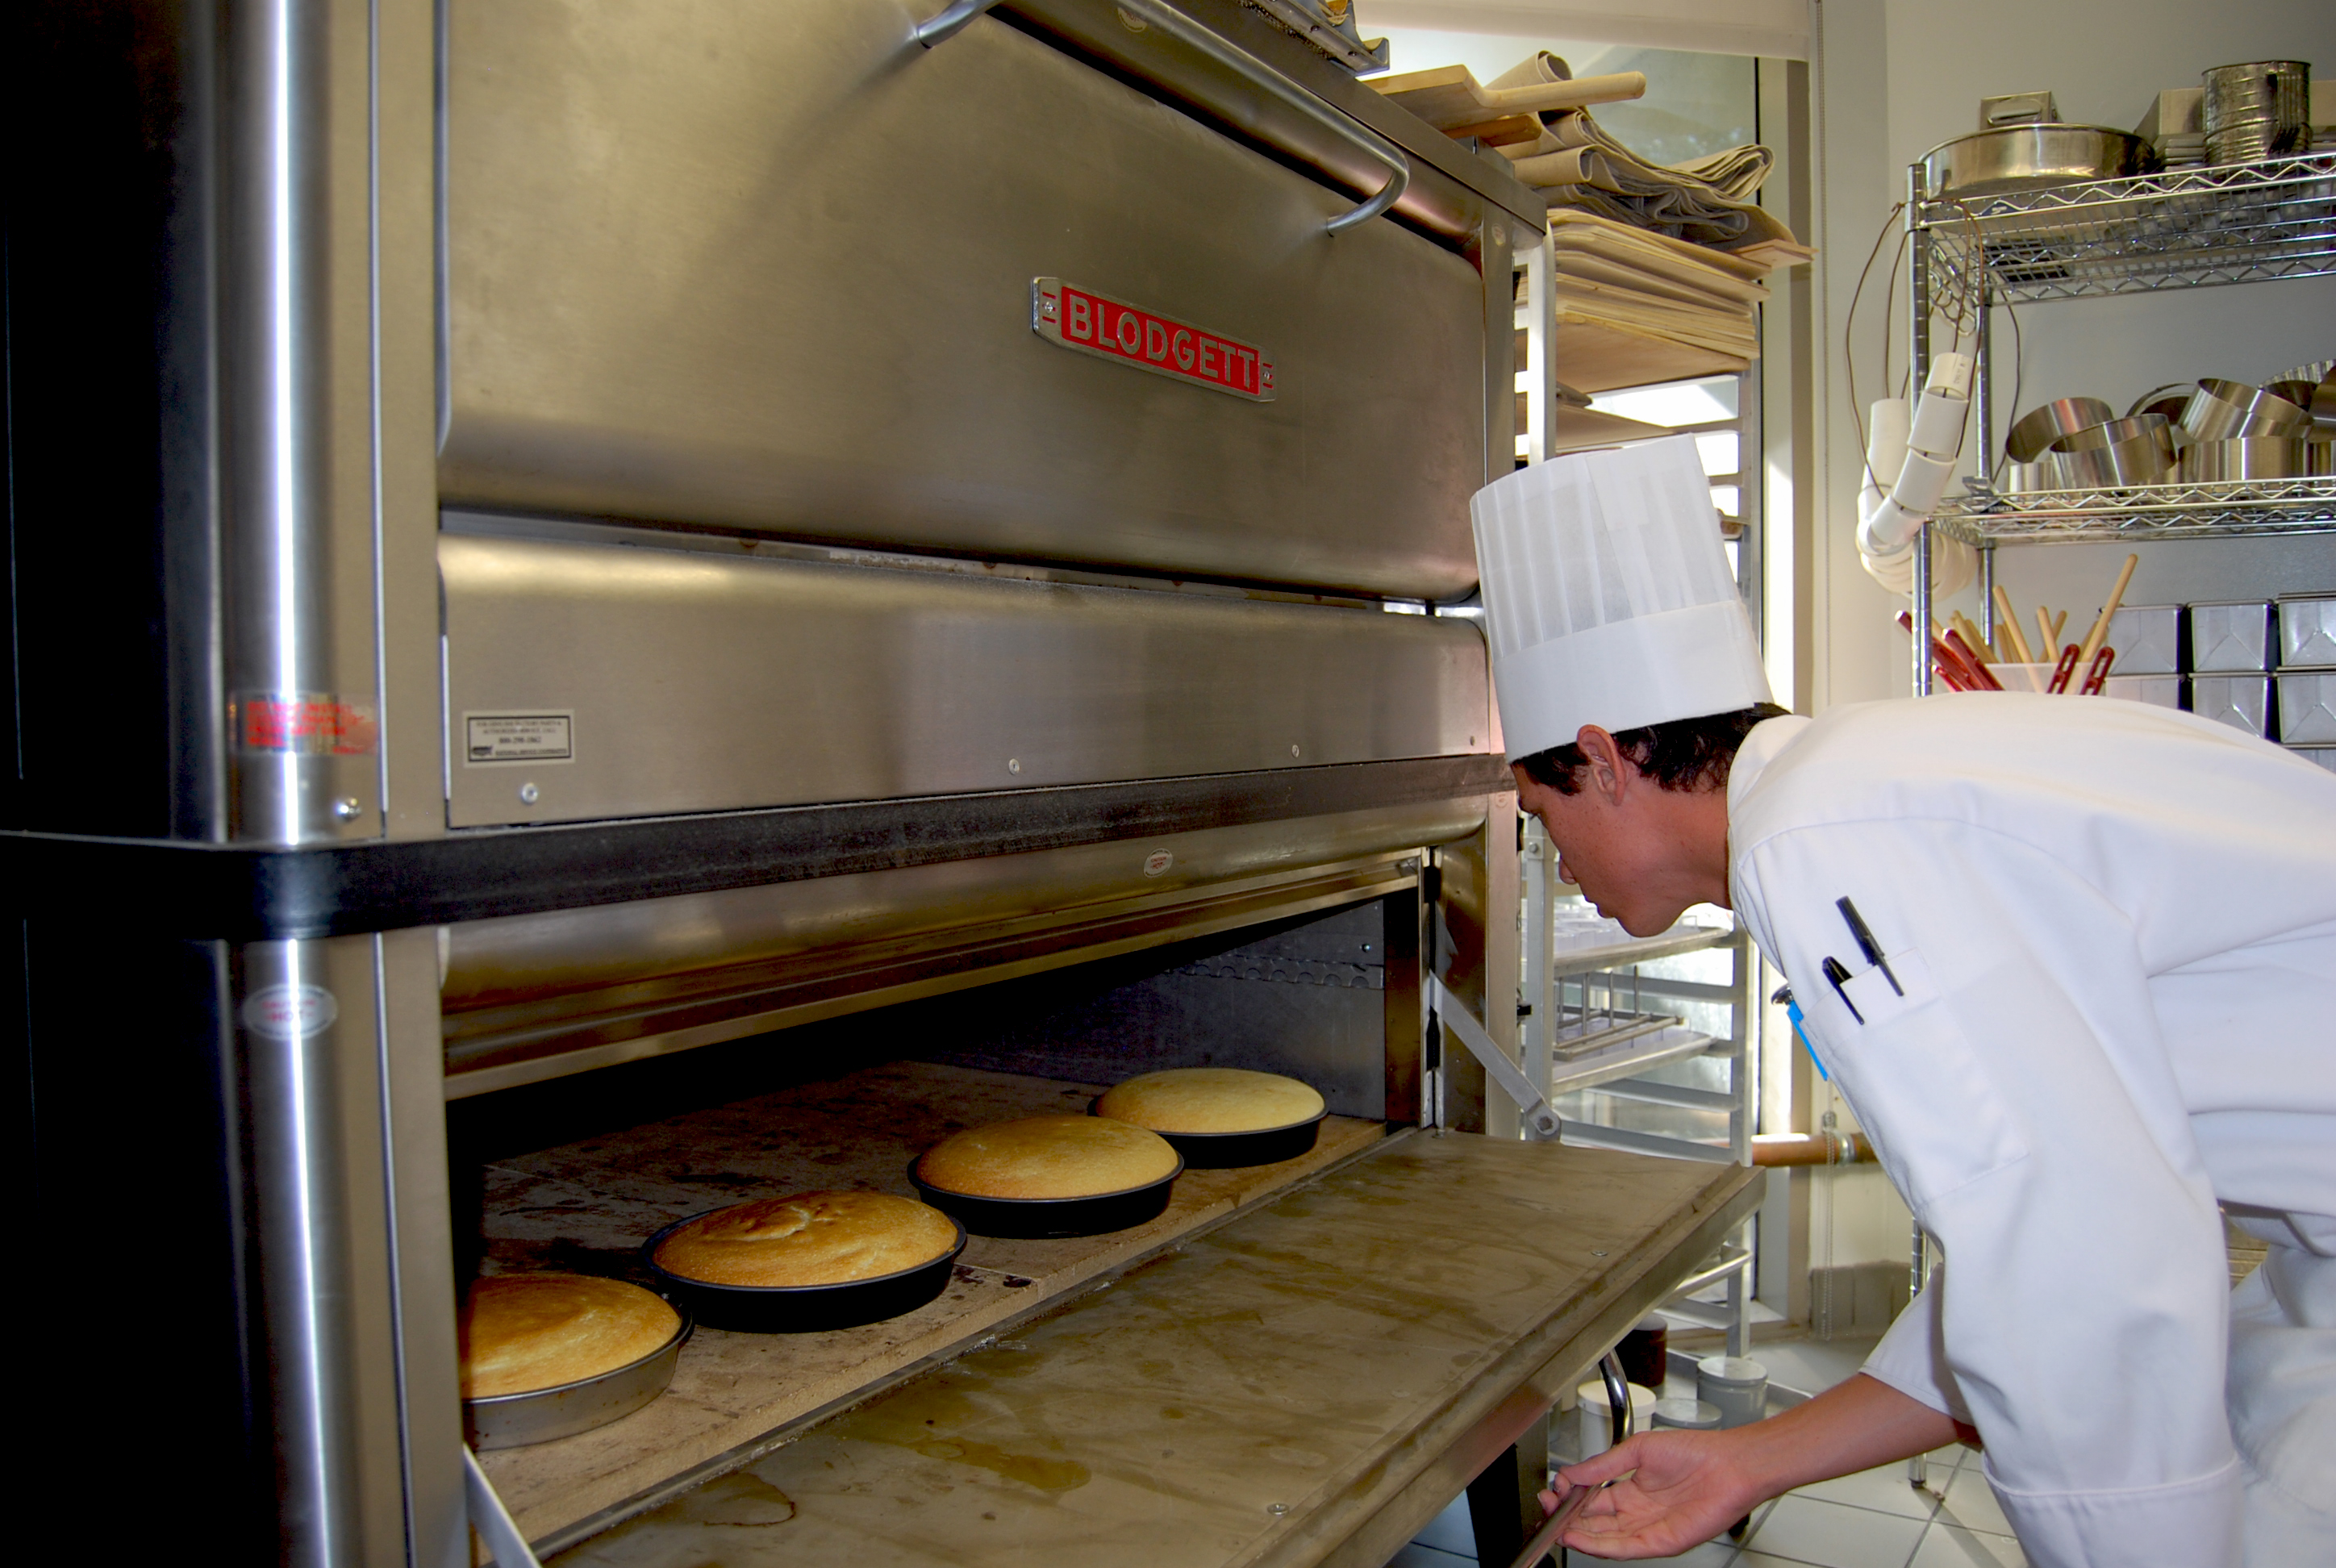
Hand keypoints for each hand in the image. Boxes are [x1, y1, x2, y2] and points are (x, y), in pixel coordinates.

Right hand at [1537, 1430, 1763, 1560]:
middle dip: (1567, 1519)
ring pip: (1605, 1539)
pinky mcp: (1662, 1542)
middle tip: (1547, 1511)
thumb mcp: (1639, 1450)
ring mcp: (1649, 1529)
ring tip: (1556, 1528)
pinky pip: (1626, 1548)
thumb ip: (1603, 1466)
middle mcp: (1638, 1512)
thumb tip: (1572, 1472)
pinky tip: (1581, 1538)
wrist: (1730, 1465)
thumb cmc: (1697, 1452)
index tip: (1553, 1491)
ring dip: (1579, 1536)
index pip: (1592, 1500)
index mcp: (1632, 1489)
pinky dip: (1601, 1546)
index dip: (1570, 1498)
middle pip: (1594, 1523)